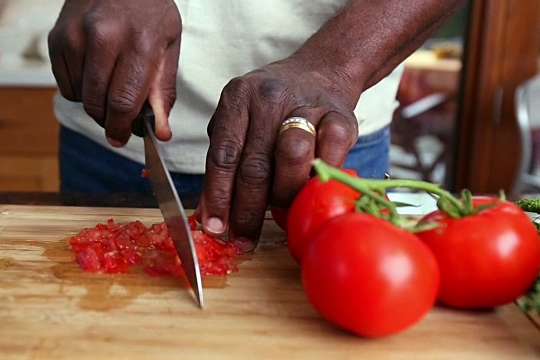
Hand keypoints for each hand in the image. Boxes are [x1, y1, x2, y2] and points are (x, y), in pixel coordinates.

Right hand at [48, 0, 181, 144]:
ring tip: (111, 83)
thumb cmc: (148, 11)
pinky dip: (80, 88)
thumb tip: (160, 133)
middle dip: (108, 120)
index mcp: (139, 42)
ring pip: (80, 97)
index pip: (123, 101)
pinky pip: (65, 84)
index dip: (121, 127)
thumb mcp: (169, 46)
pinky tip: (94, 71)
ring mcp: (75, 37)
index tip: (122, 137)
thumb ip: (163, 92)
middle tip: (120, 117)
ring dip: (95, 103)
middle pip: (97, 104)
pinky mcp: (56, 38)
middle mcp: (103, 38)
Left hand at [196, 57, 360, 251]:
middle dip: (247, 210)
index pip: (223, 155)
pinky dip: (318, 179)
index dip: (218, 197)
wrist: (321, 71)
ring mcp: (306, 103)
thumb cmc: (272, 107)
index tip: (214, 228)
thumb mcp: (238, 122)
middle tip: (244, 239)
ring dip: (283, 194)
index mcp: (237, 97)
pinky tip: (310, 192)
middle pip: (255, 164)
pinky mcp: (341, 115)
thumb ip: (223, 164)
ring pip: (291, 157)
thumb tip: (207, 215)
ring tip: (278, 212)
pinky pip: (330, 155)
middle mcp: (269, 97)